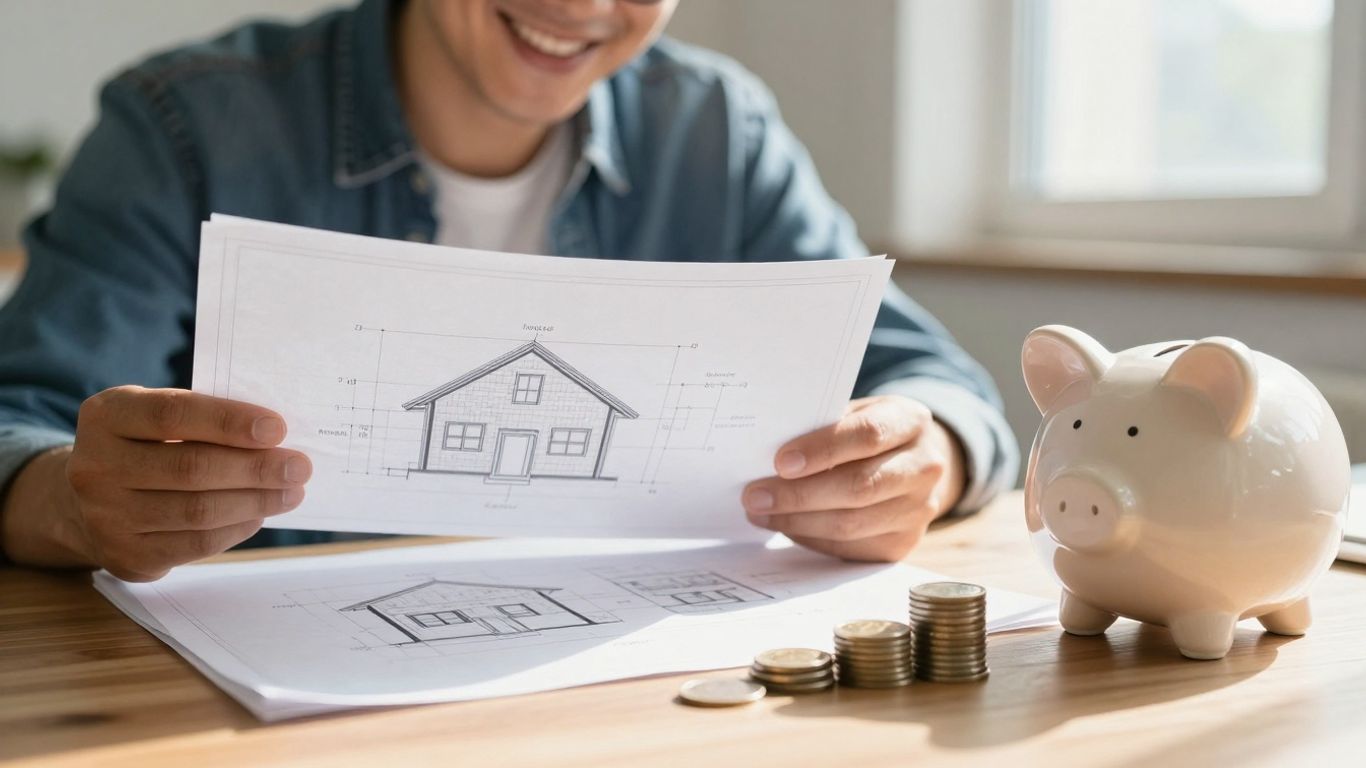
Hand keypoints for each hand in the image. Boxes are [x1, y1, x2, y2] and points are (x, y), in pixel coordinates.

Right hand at [2, 387, 310, 580]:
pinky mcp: (127, 556)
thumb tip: (274, 436)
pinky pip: (196, 544)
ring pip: (198, 511)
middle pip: (191, 467)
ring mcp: (107, 517)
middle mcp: (96, 467)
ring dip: (256, 501)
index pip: (174, 414)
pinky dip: (237, 528)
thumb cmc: (142, 446)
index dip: (229, 422)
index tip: (277, 428)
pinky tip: (260, 514)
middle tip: (299, 466)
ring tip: (291, 491)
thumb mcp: (151, 416)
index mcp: (106, 416)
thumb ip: (200, 417)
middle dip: (255, 467)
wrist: (83, 504)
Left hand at [742, 395, 964, 561]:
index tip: (780, 462)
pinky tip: (786, 526)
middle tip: (755, 496)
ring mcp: (919, 510)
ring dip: (797, 522)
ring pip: (851, 524)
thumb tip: (766, 451)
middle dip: (799, 495)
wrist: (914, 464)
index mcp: (911, 422)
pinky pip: (849, 547)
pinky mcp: (903, 543)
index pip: (868, 435)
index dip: (823, 449)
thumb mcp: (856, 413)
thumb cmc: (870, 433)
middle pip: (859, 487)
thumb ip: (822, 426)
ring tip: (760, 513)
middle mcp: (924, 467)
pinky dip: (810, 538)